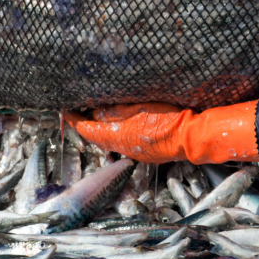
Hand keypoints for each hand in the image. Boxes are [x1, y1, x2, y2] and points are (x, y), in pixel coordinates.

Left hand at [66, 101, 258, 164]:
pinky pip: (127, 141)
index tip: (66, 109)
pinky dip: (120, 132)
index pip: (86, 130)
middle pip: (97, 137)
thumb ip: (114, 109)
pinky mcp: (148, 152)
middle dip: (88, 123)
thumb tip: (96, 111)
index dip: (74, 119)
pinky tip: (125, 122)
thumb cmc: (165, 118)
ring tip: (102, 113)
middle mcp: (122, 148)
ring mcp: (136, 153)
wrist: (192, 136)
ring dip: (105, 128)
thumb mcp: (136, 106)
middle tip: (82, 109)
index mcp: (115, 137)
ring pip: (112, 140)